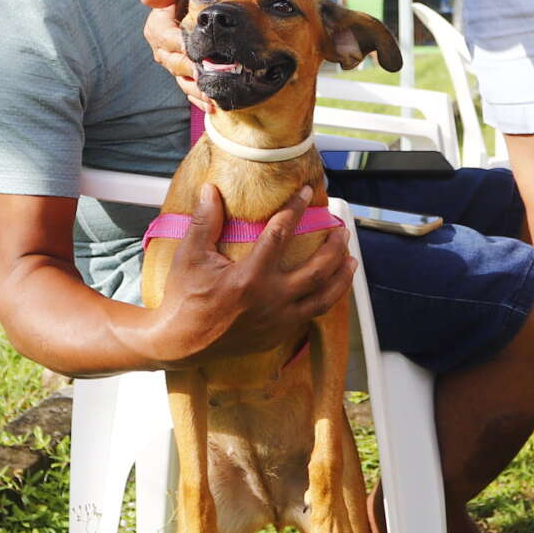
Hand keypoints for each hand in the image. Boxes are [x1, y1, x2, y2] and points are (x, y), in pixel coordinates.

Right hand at [129, 184, 352, 368]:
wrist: (182, 343)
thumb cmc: (184, 298)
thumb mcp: (190, 256)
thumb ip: (204, 222)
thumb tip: (211, 189)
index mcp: (250, 278)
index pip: (281, 235)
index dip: (296, 209)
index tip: (307, 192)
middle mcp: (271, 300)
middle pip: (317, 270)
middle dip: (334, 247)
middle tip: (341, 230)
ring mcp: (278, 321)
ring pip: (323, 298)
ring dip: (341, 278)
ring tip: (351, 260)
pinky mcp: (278, 335)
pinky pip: (310, 315)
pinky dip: (325, 300)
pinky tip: (330, 289)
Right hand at [139, 0, 212, 110]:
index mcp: (157, 27)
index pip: (168, 40)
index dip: (183, 47)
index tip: (199, 53)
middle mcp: (162, 48)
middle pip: (176, 63)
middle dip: (193, 71)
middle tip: (213, 78)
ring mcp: (175, 62)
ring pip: (183, 80)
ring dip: (198, 91)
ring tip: (214, 98)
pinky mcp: (187, 72)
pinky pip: (191, 88)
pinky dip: (201, 98)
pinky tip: (214, 105)